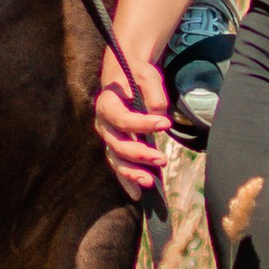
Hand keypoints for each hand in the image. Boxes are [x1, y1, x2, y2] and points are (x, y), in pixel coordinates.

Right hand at [95, 49, 172, 200]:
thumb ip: (153, 92)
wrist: (124, 75)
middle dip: (139, 154)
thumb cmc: (136, 73)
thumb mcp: (147, 74)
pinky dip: (127, 180)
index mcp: (107, 104)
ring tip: (150, 182)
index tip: (165, 123)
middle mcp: (103, 124)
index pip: (123, 119)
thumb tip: (159, 113)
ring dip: (132, 173)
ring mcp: (108, 137)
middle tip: (162, 159)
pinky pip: (118, 166)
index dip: (143, 124)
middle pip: (118, 145)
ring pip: (116, 160)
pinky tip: (138, 194)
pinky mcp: (115, 146)